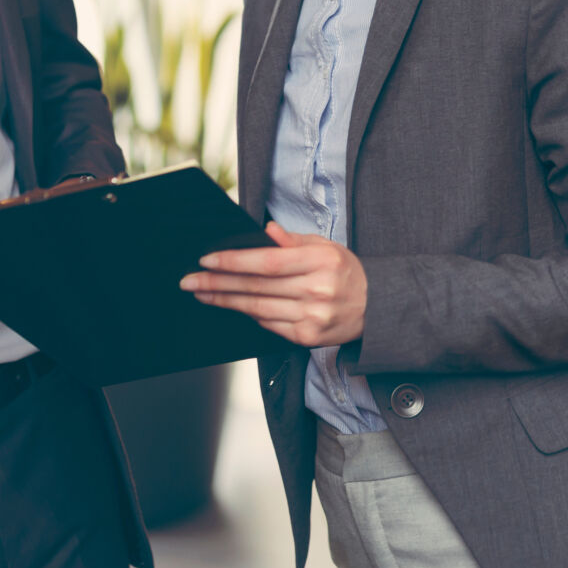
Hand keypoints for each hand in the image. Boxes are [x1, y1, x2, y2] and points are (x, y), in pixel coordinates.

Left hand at [181, 222, 367, 347]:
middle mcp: (317, 290)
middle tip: (190, 280)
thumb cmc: (346, 272)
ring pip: (257, 308)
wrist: (377, 307)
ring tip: (202, 293)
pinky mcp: (307, 337)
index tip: (207, 260)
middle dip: (218, 282)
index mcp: (321, 261)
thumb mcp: (326, 247)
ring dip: (225, 300)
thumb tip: (265, 231)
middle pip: (256, 286)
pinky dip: (249, 314)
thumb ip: (294, 240)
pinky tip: (233, 305)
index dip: (234, 261)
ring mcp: (312, 316)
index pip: (268, 262)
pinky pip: (268, 324)